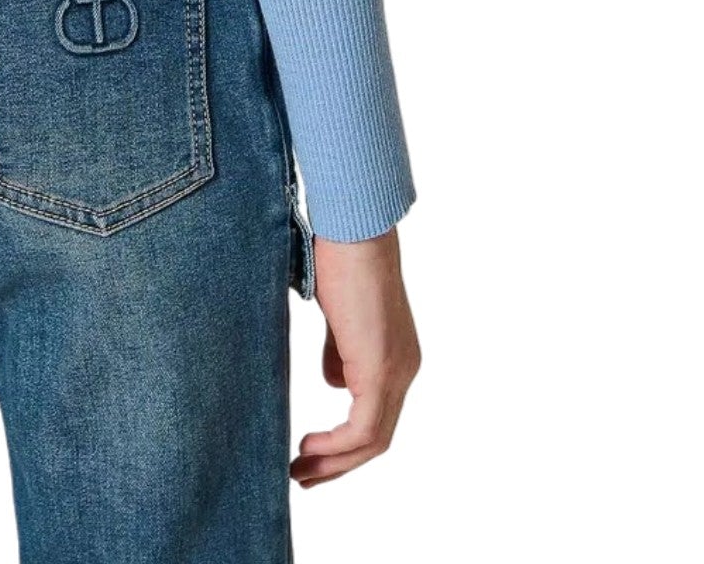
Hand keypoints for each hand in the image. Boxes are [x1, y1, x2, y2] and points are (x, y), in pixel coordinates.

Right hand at [291, 224, 420, 485]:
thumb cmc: (340, 257)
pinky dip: (336, 447)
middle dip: (338, 463)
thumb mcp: (338, 316)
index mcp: (394, 354)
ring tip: (298, 469)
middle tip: (302, 476)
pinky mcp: (381, 370)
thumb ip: (340, 350)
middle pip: (377, 438)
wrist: (353, 227)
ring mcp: (397, 371)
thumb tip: (335, 381)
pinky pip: (364, 430)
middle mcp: (405, 369)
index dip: (343, 443)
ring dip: (334, 462)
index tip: (308, 452)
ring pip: (373, 441)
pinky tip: (308, 447)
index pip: (375, 416)